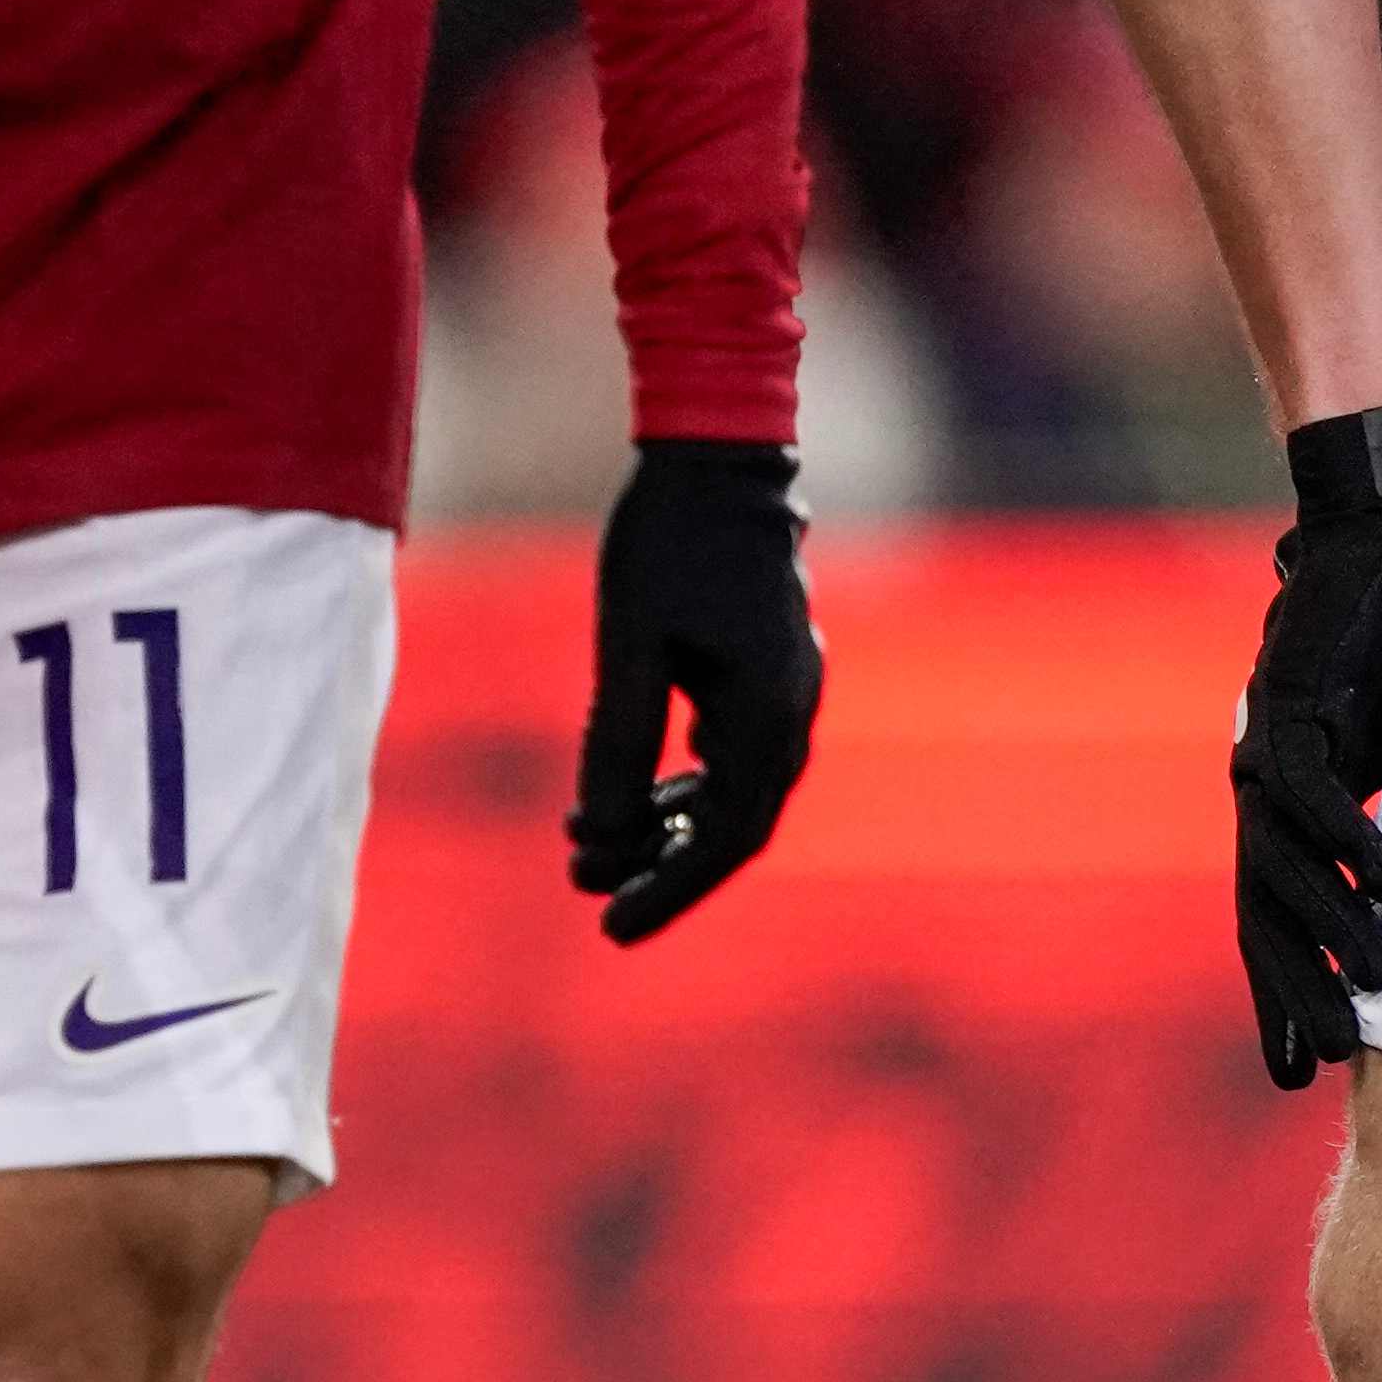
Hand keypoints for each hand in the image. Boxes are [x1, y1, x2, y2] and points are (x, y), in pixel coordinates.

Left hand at [565, 439, 823, 945]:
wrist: (717, 451)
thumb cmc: (668, 540)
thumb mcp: (629, 647)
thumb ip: (618, 744)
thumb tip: (603, 840)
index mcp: (770, 713)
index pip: (725, 838)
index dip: (668, 891)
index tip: (610, 930)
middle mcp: (791, 710)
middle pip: (732, 828)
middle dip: (660, 869)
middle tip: (591, 901)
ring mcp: (785, 689)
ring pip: (731, 795)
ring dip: (664, 829)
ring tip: (589, 850)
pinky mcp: (764, 670)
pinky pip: (730, 756)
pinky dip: (681, 787)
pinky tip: (627, 800)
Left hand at [1232, 403, 1381, 1088]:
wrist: (1374, 540)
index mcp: (1277, 809)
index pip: (1270, 923)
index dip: (1281, 996)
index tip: (1301, 1070)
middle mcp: (1259, 791)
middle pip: (1266, 915)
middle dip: (1294, 993)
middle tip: (1324, 1062)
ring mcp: (1268, 751)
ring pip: (1288, 866)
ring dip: (1333, 930)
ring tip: (1376, 986)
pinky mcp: (1294, 708)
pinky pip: (1318, 795)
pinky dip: (1352, 844)